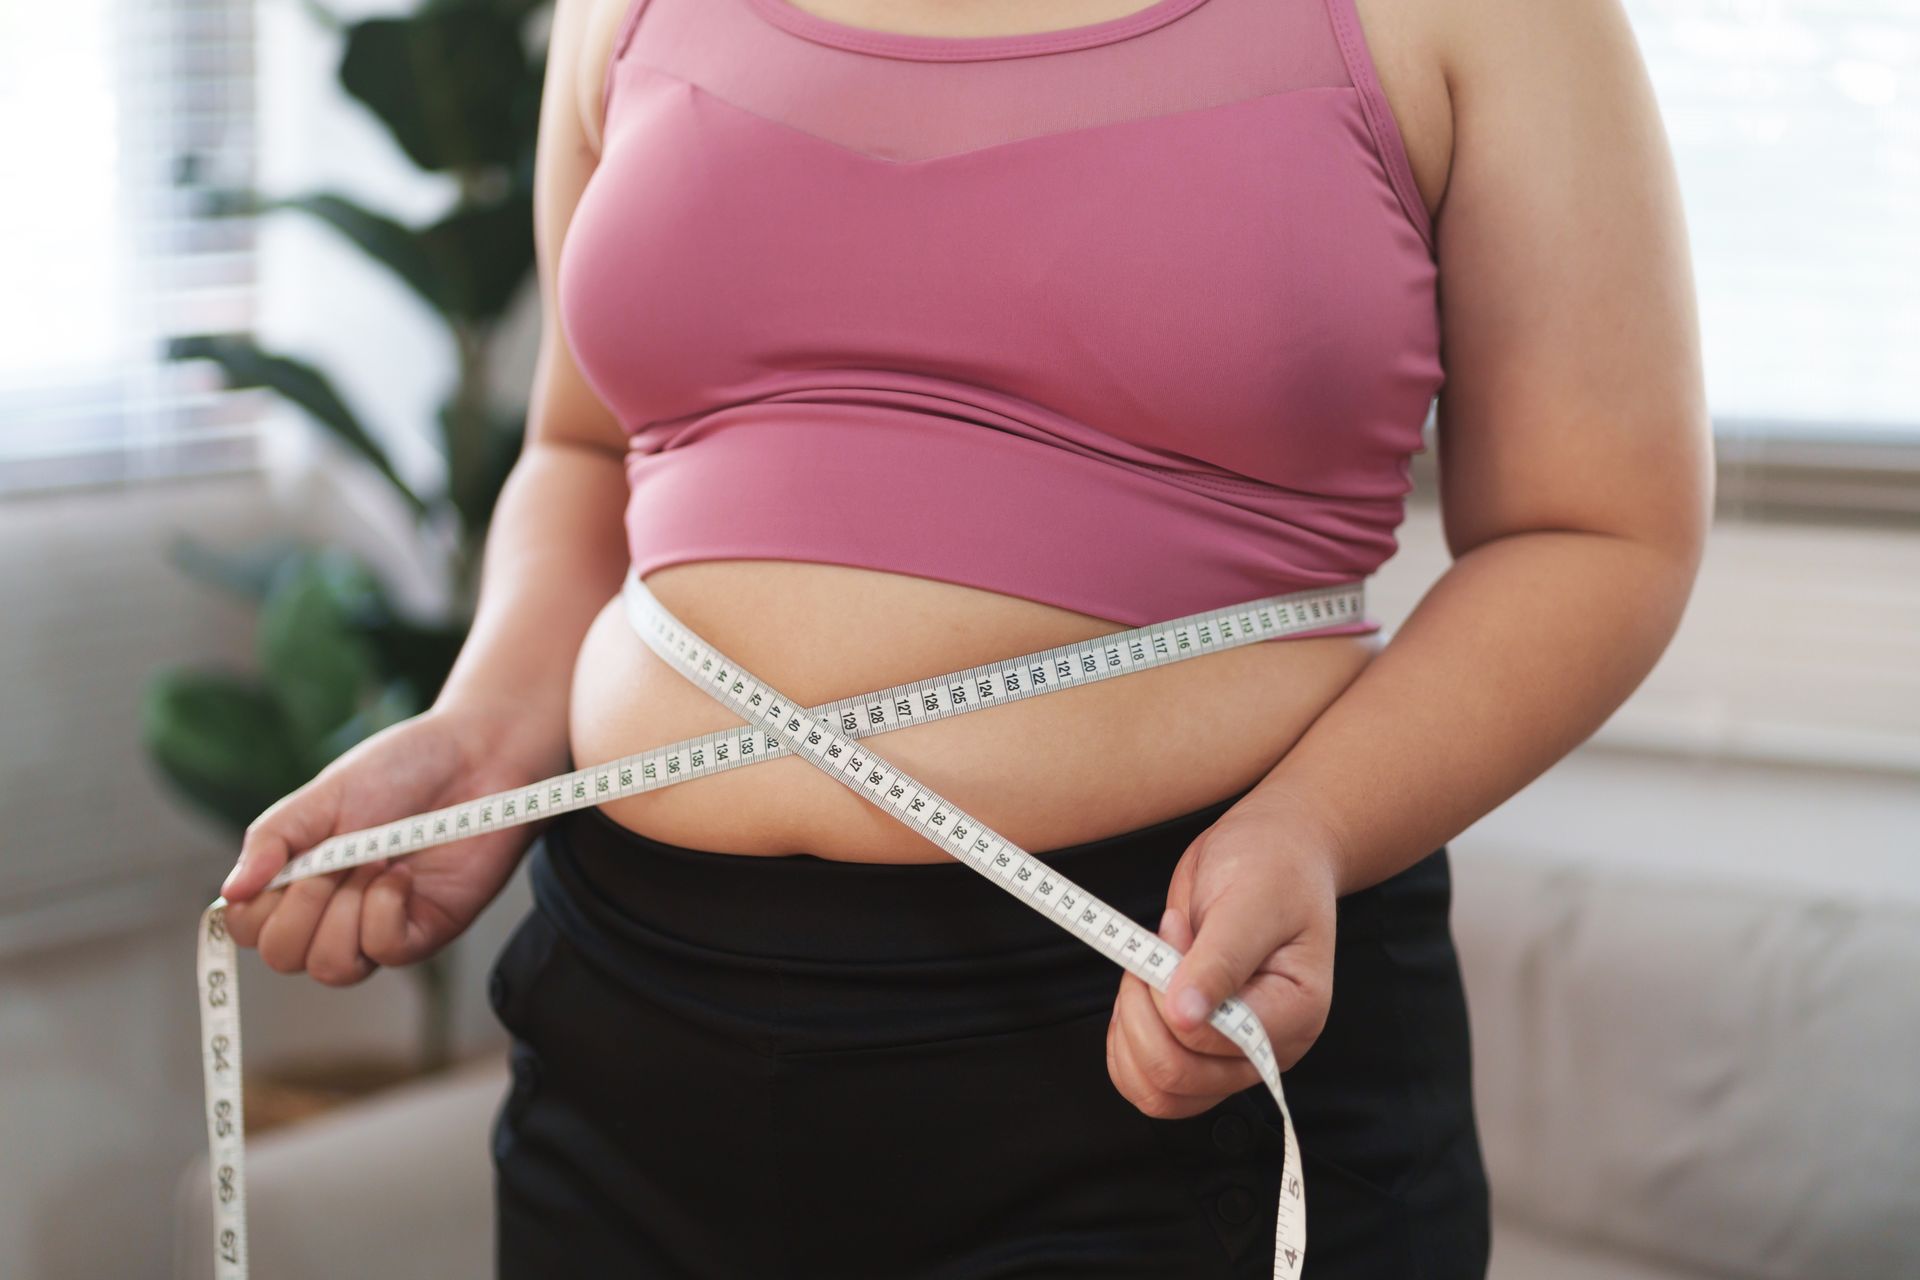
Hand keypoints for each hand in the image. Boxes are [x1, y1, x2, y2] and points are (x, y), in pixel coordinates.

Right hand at [219, 702, 557, 986]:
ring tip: (374, 863)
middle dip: (301, 909)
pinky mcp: (425, 930)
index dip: (256, 909)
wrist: (476, 756)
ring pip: (332, 968)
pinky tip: (401, 875)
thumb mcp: (324, 795)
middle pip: (285, 957)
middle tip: (334, 861)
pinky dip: (383, 912)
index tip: (287, 864)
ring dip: (344, 913)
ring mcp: (380, 925)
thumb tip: (230, 893)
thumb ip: (274, 840)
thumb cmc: (401, 769)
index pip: (249, 929)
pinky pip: (384, 952)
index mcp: (301, 879)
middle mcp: (336, 910)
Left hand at [1105, 792, 1342, 1118]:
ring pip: (1158, 1092)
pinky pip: (1149, 1081)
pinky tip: (1137, 994)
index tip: (1172, 931)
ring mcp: (1232, 1053)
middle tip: (1151, 951)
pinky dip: (1125, 1043)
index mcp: (1293, 1014)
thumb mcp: (1250, 900)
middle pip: (1176, 1077)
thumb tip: (1184, 1016)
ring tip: (1147, 970)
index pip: (1209, 1043)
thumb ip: (1217, 961)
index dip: (1167, 993)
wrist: (1273, 849)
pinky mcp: (1202, 1047)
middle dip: (1141, 1012)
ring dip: (1129, 1030)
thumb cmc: (1272, 865)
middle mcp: (1266, 1047)